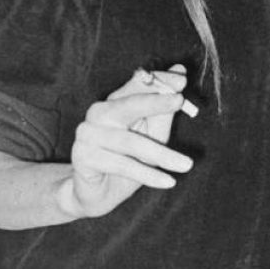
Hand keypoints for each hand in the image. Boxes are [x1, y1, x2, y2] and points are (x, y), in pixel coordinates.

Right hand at [63, 65, 194, 218]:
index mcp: (115, 103)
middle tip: (180, 101)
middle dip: (156, 102)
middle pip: (128, 104)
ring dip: (162, 154)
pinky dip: (147, 175)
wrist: (99, 195)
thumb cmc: (128, 163)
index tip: (182, 81)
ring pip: (130, 142)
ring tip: (187, 165)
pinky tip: (168, 182)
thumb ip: (164, 109)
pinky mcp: (82, 157)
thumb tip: (180, 73)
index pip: (137, 83)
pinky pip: (121, 165)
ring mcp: (87, 134)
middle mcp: (98, 113)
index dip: (159, 80)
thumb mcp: (152, 136)